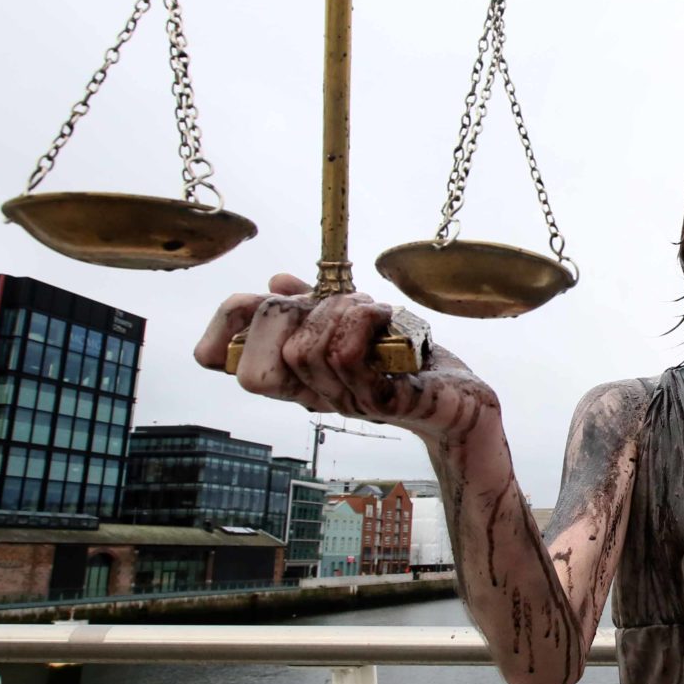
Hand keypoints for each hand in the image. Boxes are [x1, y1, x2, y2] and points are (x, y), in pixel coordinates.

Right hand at [193, 273, 496, 442]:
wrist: (458, 398)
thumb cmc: (405, 362)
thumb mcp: (353, 327)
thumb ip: (314, 308)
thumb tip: (275, 282)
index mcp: (298, 375)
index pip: (233, 363)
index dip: (224, 329)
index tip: (256, 299)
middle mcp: (313, 393)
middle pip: (254, 367)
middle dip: (283, 316)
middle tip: (325, 302)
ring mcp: (344, 401)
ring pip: (304, 351)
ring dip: (336, 313)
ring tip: (368, 310)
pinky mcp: (380, 401)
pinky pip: (346, 356)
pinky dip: (362, 322)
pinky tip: (385, 318)